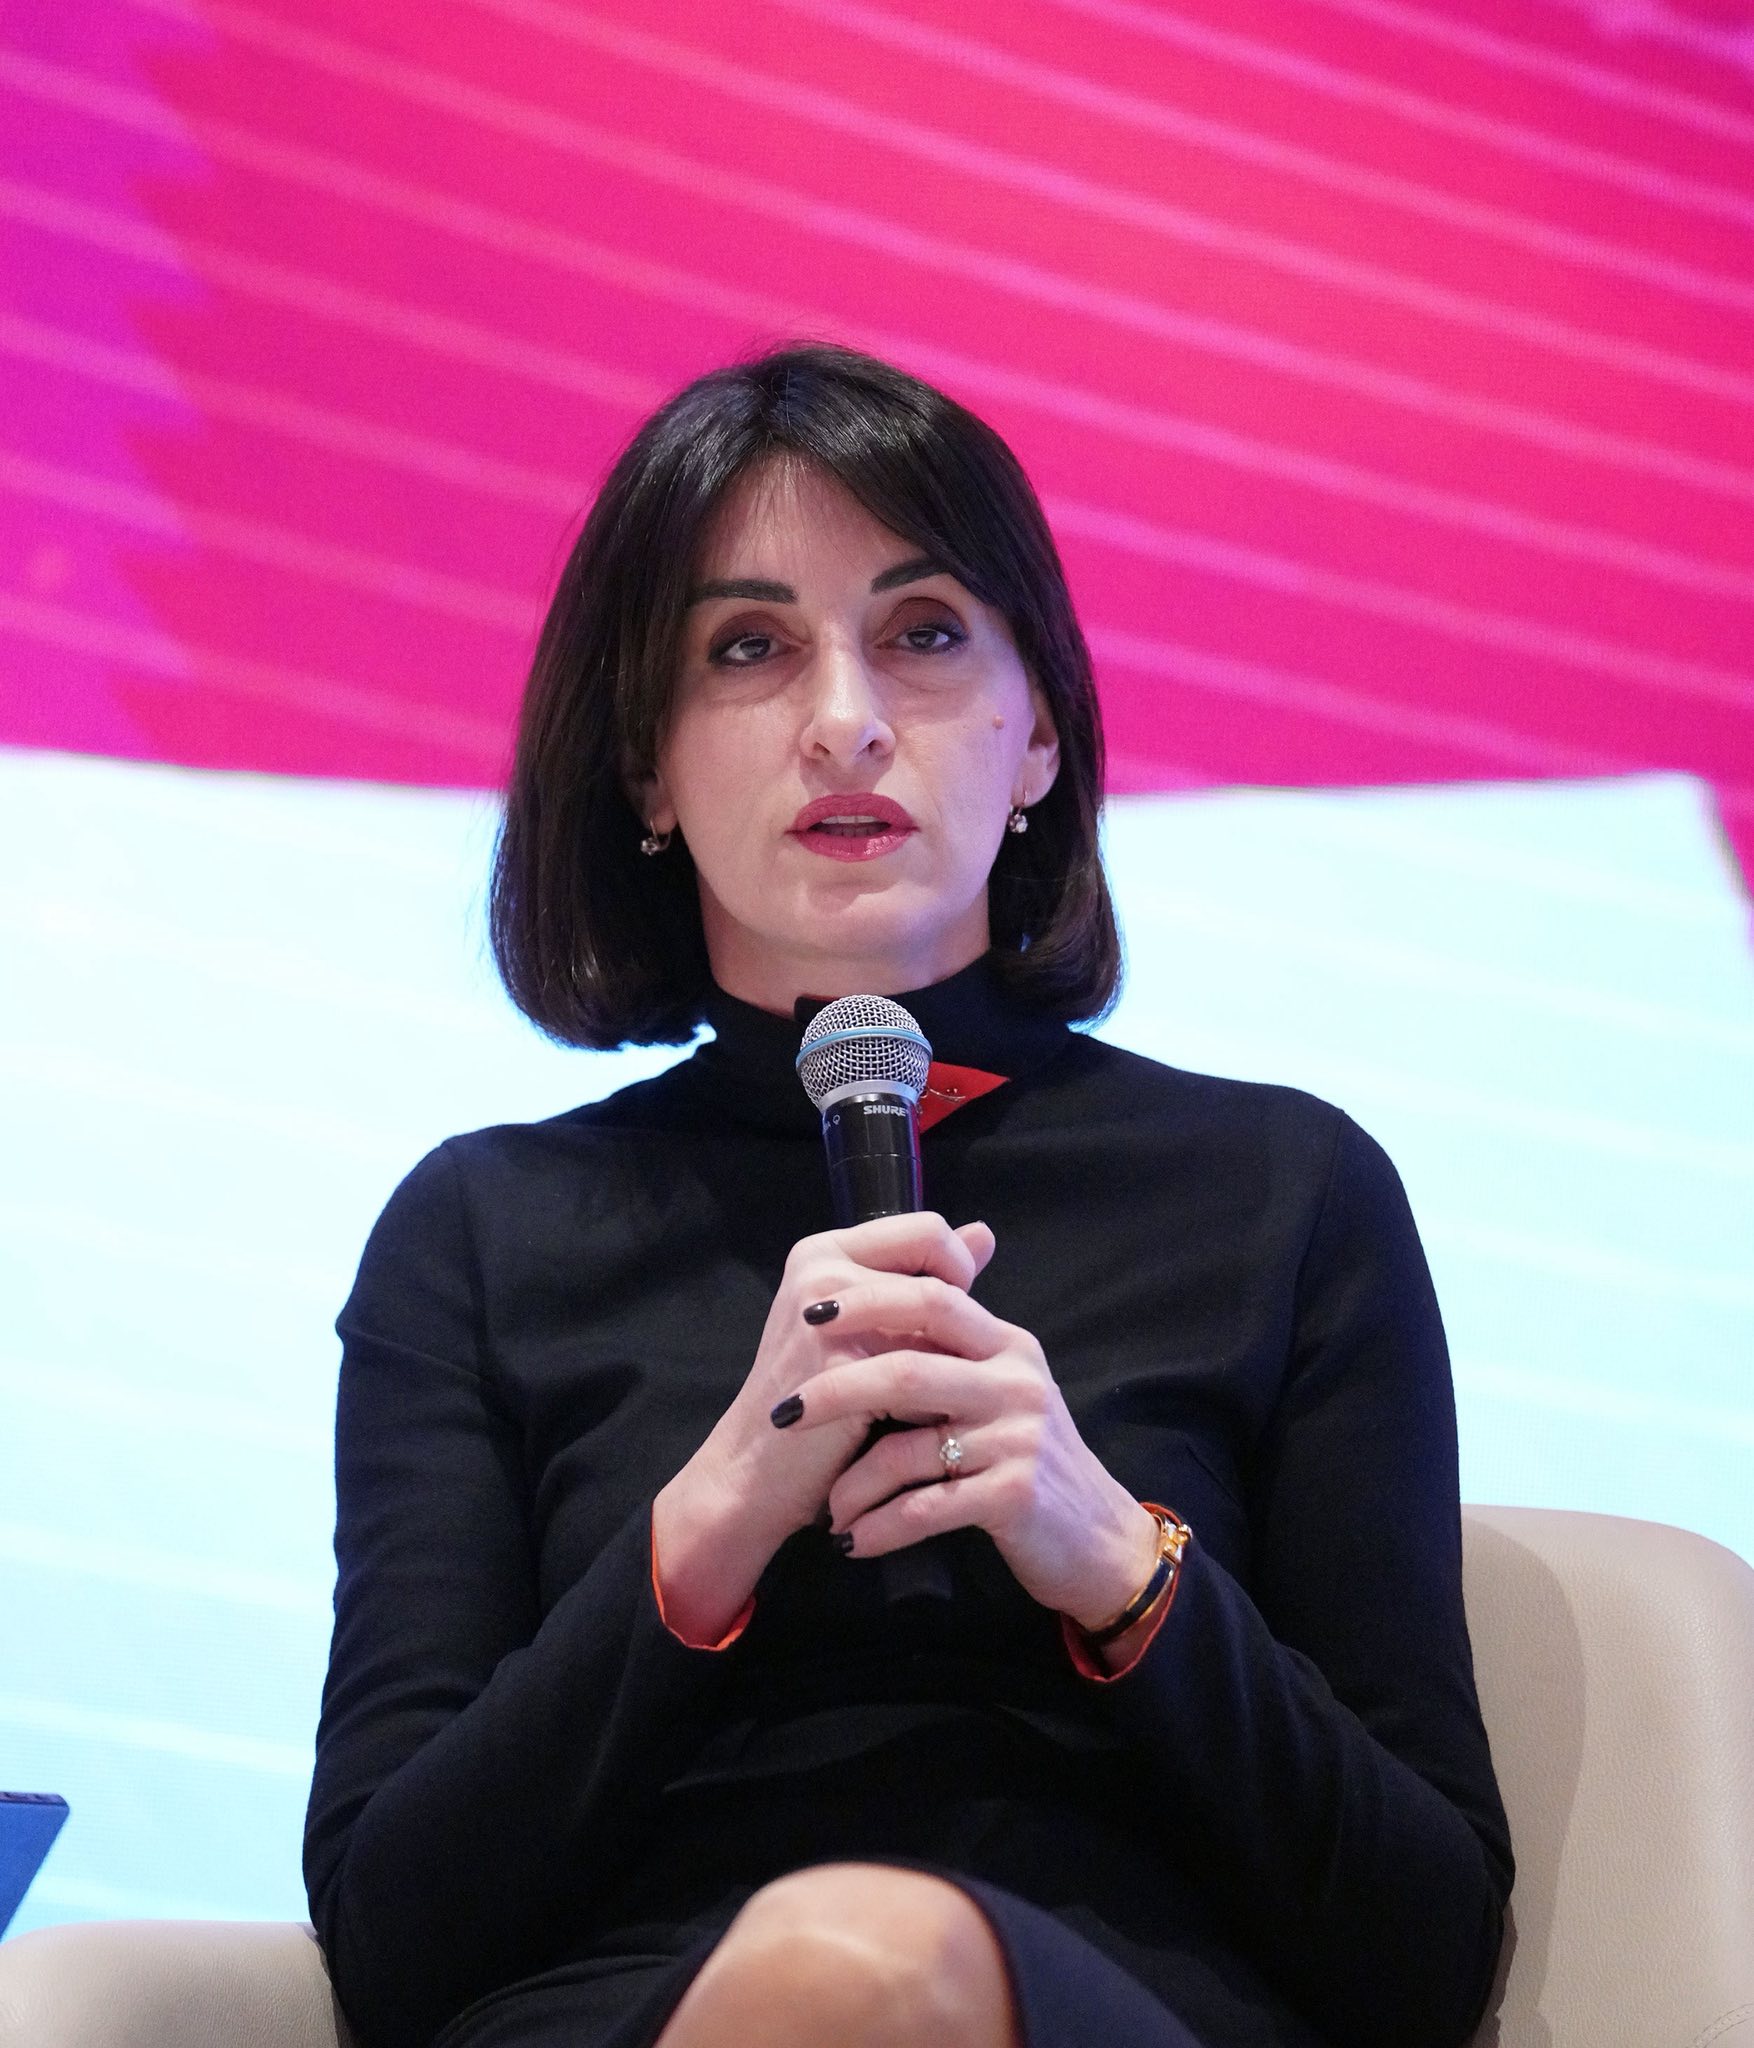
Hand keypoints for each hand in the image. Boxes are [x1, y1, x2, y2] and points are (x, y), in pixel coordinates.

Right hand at [652, 1211, 994, 1644]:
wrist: (753, 1473)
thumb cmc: (813, 1400)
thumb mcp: (865, 1326)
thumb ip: (922, 1278)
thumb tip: (985, 1234)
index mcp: (824, 1250)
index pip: (928, 1229)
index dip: (957, 1270)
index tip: (950, 1318)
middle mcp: (820, 1268)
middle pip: (938, 1272)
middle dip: (953, 1323)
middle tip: (934, 1364)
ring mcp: (828, 1313)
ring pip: (938, 1322)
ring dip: (943, 1363)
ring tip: (917, 1397)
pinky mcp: (839, 1361)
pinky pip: (925, 1369)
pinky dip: (929, 1402)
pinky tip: (906, 1424)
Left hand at [774, 1248, 1161, 1631]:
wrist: (1098, 1539)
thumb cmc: (1031, 1459)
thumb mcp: (1003, 1390)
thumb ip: (955, 1347)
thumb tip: (893, 1290)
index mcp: (1007, 1345)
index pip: (934, 1299)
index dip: (868, 1302)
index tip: (808, 1316)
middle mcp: (1016, 1381)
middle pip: (907, 1369)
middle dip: (835, 1390)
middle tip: (785, 1412)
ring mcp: (1018, 1438)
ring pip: (906, 1450)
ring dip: (853, 1484)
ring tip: (829, 1508)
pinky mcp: (1016, 1495)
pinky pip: (925, 1508)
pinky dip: (880, 1527)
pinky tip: (854, 1540)